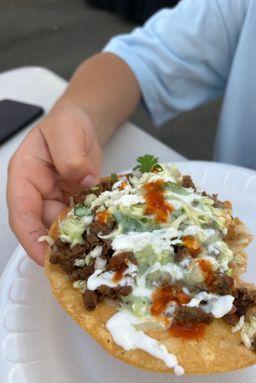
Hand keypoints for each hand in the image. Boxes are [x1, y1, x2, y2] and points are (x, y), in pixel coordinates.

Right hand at [7, 105, 101, 264]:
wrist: (84, 123)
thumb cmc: (67, 123)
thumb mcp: (66, 130)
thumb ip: (71, 156)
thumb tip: (84, 183)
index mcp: (25, 177)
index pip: (21, 213)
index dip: (30, 238)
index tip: (44, 258)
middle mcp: (38, 193)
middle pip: (44, 225)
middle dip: (61, 244)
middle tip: (82, 259)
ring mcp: (57, 199)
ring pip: (65, 226)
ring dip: (79, 237)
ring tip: (98, 250)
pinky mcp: (75, 202)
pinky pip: (82, 218)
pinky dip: (92, 225)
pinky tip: (107, 232)